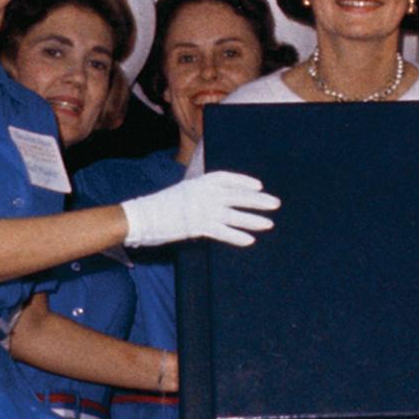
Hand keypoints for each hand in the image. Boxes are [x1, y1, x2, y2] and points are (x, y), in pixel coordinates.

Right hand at [119, 170, 279, 251]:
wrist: (142, 216)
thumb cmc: (162, 205)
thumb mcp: (184, 191)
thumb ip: (202, 193)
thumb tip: (219, 200)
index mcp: (200, 181)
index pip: (228, 178)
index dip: (245, 182)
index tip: (259, 186)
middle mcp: (204, 193)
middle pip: (237, 195)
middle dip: (258, 200)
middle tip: (276, 203)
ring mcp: (202, 209)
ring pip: (234, 214)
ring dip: (253, 219)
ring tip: (269, 223)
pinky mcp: (198, 226)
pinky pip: (223, 232)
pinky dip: (237, 236)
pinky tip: (250, 240)